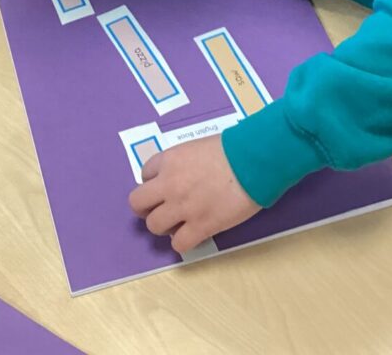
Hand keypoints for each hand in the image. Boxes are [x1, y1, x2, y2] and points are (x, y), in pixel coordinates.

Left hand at [128, 136, 260, 253]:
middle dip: (147, 208)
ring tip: (179, 224)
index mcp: (169, 160)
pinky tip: (193, 235)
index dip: (155, 182)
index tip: (166, 186)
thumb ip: (184, 162)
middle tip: (162, 209)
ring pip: (154, 226)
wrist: (254, 161)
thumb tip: (184, 176)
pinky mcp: (201, 226)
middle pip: (138, 203)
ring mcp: (183, 207)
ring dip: (164, 226)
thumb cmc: (233, 148)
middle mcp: (169, 184)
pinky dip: (183, 242)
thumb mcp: (198, 147)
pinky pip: (179, 244)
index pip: (145, 174)